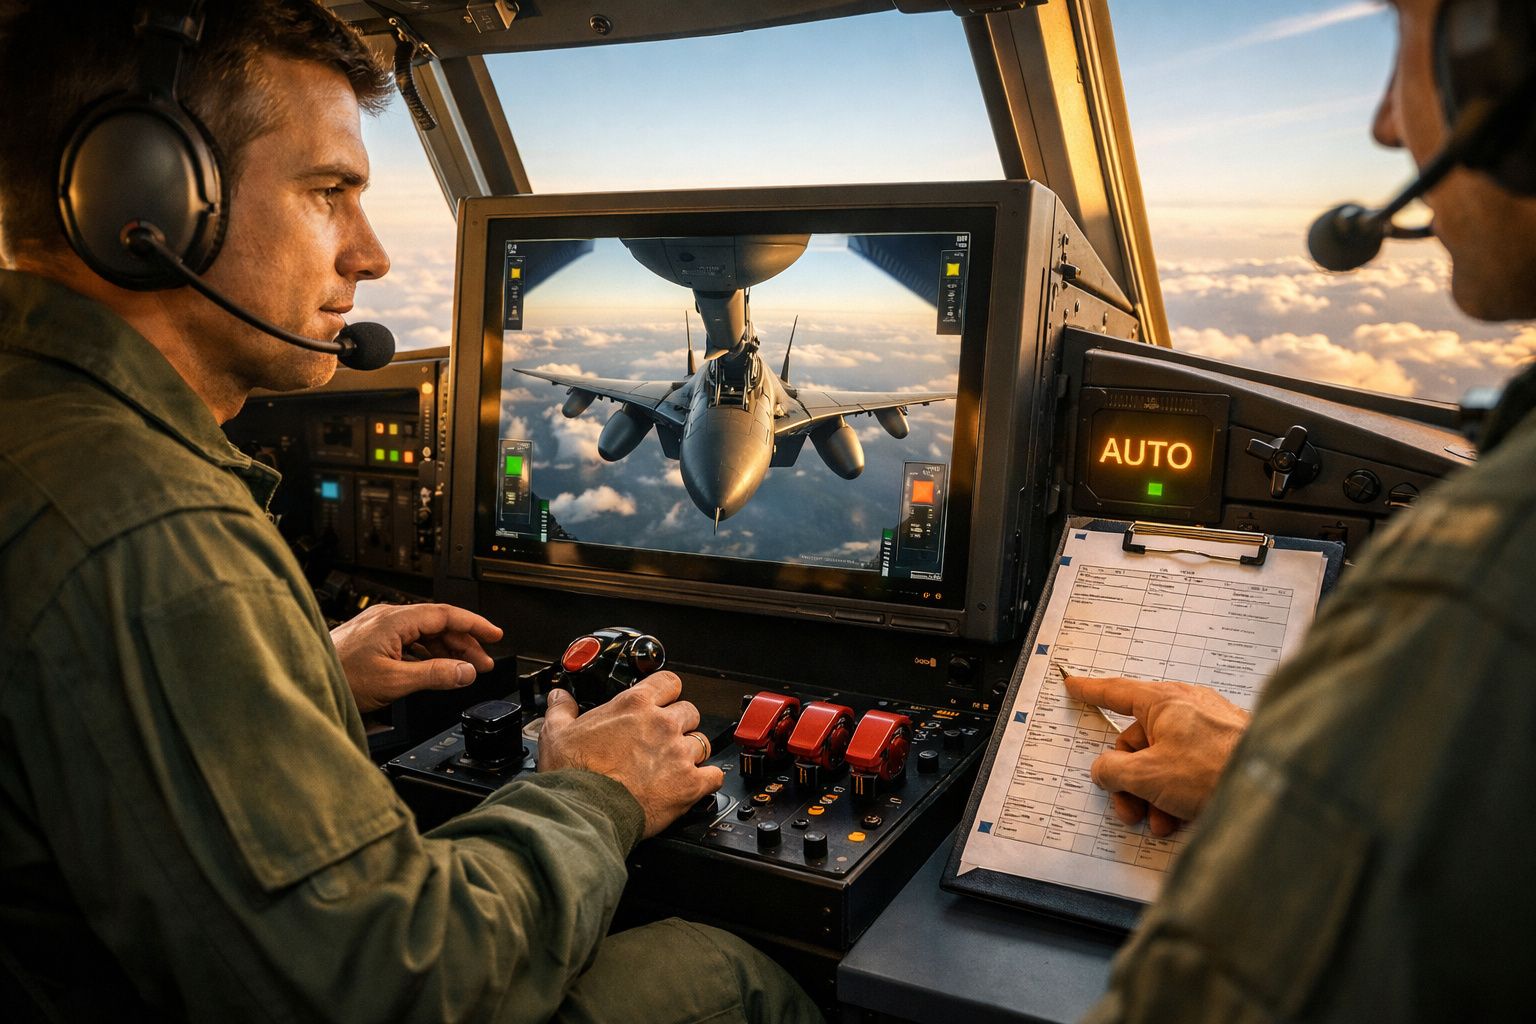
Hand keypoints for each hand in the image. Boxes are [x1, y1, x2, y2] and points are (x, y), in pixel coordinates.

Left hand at [330, 603, 501, 712]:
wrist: (302, 680)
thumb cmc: (336, 676)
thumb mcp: (393, 681)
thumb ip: (434, 675)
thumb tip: (465, 671)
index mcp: (395, 619)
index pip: (446, 614)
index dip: (474, 624)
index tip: (494, 635)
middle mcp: (387, 618)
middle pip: (437, 624)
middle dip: (463, 643)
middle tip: (482, 662)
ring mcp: (378, 628)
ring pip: (422, 634)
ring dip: (445, 650)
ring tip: (462, 669)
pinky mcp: (371, 640)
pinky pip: (408, 642)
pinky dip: (426, 655)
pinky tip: (433, 669)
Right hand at [537, 671, 723, 837]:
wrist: (584, 810)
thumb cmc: (573, 774)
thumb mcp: (556, 733)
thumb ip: (561, 710)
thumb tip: (559, 697)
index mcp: (634, 705)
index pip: (669, 682)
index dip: (667, 692)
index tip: (663, 701)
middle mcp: (662, 724)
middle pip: (689, 712)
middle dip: (680, 724)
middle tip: (664, 739)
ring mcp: (678, 753)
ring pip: (702, 743)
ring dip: (691, 753)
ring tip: (675, 765)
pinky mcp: (689, 783)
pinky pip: (714, 775)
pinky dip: (707, 779)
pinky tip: (695, 783)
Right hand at [1062, 674, 1249, 833]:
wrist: (1273, 785)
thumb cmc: (1214, 769)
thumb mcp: (1148, 775)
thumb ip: (1113, 770)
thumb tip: (1104, 769)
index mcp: (1163, 701)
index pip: (1116, 692)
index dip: (1091, 691)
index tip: (1074, 685)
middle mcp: (1185, 708)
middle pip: (1138, 741)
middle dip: (1129, 781)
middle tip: (1128, 808)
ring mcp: (1207, 728)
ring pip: (1163, 760)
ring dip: (1153, 795)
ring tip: (1160, 821)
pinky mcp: (1224, 749)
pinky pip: (1188, 768)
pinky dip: (1177, 793)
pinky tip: (1180, 818)